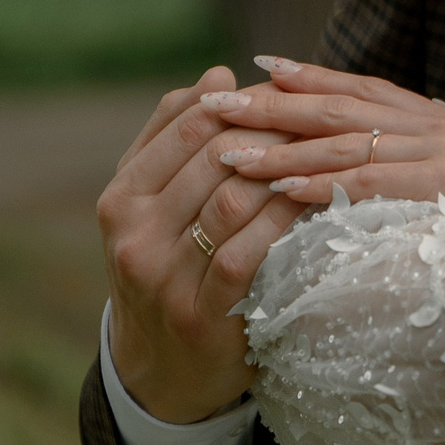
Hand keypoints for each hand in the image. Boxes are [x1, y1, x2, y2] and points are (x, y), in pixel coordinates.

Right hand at [97, 67, 312, 423]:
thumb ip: (173, 136)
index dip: (241, 103)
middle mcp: (133, 236)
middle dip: (271, 132)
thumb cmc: (164, 266)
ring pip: (233, 200)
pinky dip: (285, 221)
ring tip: (324, 154)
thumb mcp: (150, 203)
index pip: (185, 126)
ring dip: (285, 172)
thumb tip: (220, 73)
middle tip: (318, 119)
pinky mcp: (201, 316)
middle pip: (213, 157)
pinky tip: (316, 204)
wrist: (159, 370)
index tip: (284, 95)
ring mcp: (164, 278)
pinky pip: (250, 253)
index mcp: (120, 199)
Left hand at [201, 58, 444, 224]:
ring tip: (225, 151)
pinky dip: (320, 183)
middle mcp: (438, 126)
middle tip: (217, 103)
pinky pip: (369, 182)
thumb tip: (419, 177)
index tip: (263, 69)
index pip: (367, 92)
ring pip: (342, 144)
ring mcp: (442, 151)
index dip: (314, 79)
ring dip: (279, 148)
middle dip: (274, 106)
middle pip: (340, 108)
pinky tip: (280, 187)